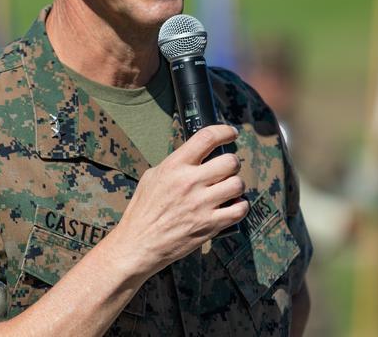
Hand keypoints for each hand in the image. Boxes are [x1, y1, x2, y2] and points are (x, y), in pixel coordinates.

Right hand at [101, 124, 249, 278]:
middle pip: (230, 161)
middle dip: (232, 164)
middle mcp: (189, 182)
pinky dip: (240, 206)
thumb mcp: (152, 177)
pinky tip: (233, 206)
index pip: (207, 137)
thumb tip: (197, 154)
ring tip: (228, 189)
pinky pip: (239, 209)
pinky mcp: (209, 225)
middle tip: (227, 170)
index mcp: (174, 166)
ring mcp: (201, 204)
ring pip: (238, 184)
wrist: (137, 245)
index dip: (224, 132)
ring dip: (236, 186)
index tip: (231, 134)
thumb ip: (176, 164)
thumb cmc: (143, 211)